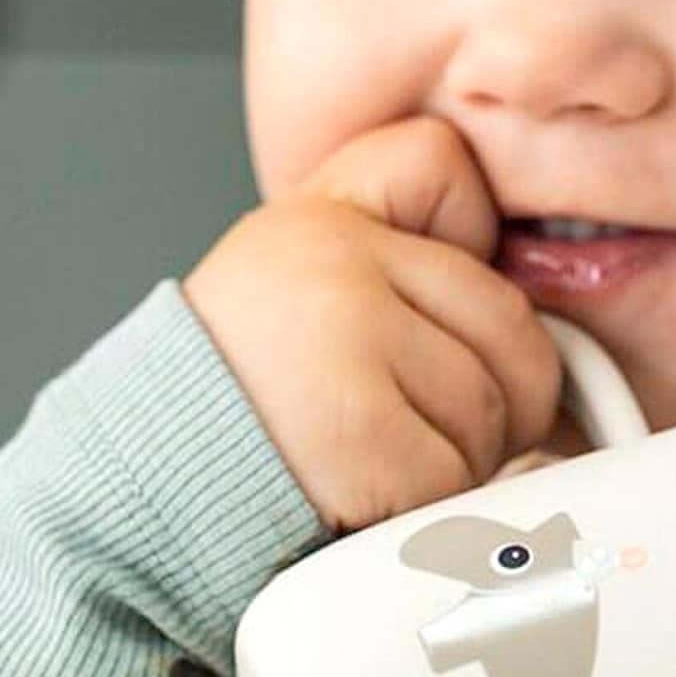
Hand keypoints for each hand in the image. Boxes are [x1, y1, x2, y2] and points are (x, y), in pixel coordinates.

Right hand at [181, 114, 564, 535]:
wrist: (139, 497)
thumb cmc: (239, 407)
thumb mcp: (303, 290)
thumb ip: (398, 264)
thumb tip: (536, 307)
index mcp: (321, 216)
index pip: (447, 169)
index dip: (465, 248)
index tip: (433, 318)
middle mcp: (335, 259)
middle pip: (509, 322)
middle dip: (494, 395)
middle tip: (421, 424)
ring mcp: (349, 337)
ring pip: (493, 407)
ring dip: (458, 461)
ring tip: (375, 458)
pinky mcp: (362, 430)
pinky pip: (455, 475)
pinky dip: (423, 507)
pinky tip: (362, 497)